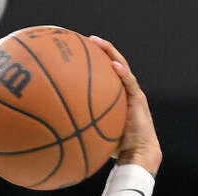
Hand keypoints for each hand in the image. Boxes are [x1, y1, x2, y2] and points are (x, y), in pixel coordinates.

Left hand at [90, 38, 160, 175]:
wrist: (138, 154)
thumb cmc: (117, 149)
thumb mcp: (97, 135)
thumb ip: (83, 129)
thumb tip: (59, 135)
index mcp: (117, 96)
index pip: (107, 74)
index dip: (96, 62)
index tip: (82, 52)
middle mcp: (125, 91)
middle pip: (114, 64)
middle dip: (102, 50)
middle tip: (88, 40)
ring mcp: (133, 93)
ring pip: (122, 66)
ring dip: (110, 53)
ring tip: (98, 42)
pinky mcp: (139, 99)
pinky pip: (129, 82)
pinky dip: (122, 72)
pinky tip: (113, 65)